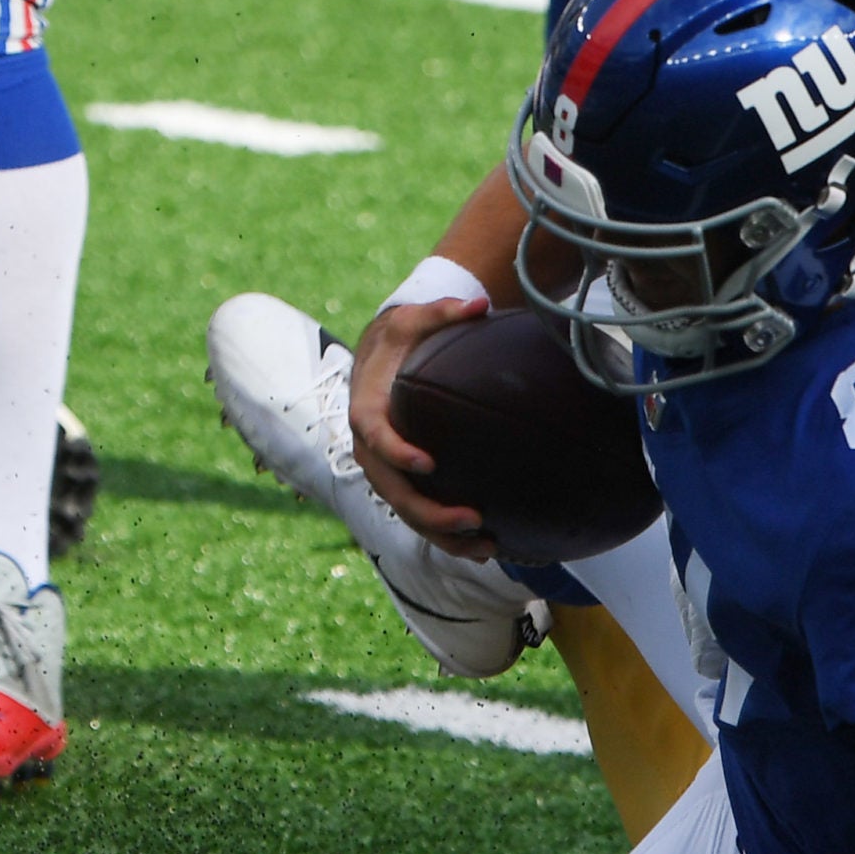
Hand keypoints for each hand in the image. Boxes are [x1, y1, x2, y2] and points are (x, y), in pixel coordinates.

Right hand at [350, 297, 494, 558]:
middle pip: (393, 490)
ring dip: (444, 536)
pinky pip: (421, 518)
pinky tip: (487, 549)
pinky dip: (448, 538)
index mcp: (367, 410)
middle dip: (430, 511)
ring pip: (407, 515)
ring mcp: (386, 472)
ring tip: (487, 547)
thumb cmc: (401, 339)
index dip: (398, 452)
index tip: (428, 463)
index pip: (376, 436)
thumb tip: (480, 304)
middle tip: (473, 517)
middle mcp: (371, 450)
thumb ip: (444, 311)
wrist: (382, 359)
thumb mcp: (415, 318)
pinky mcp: (404, 484)